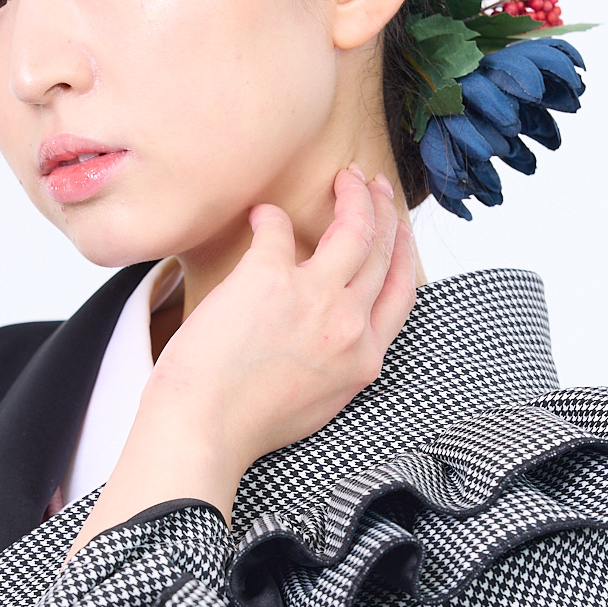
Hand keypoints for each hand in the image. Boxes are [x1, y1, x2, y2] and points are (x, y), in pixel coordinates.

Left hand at [69, 168, 416, 553]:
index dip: (403, 252)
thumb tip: (337, 329)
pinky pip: (278, 229)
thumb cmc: (247, 422)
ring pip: (352, 229)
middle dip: (385, 211)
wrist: (204, 428)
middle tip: (376, 186)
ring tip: (346, 178)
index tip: (398, 229)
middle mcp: (349, 324)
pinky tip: (262, 214)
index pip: (400, 293)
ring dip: (354, 196)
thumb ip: (339, 361)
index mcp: (364, 358)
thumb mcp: (319, 400)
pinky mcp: (269, 277)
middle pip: (381, 253)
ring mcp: (314, 297)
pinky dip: (270, 217)